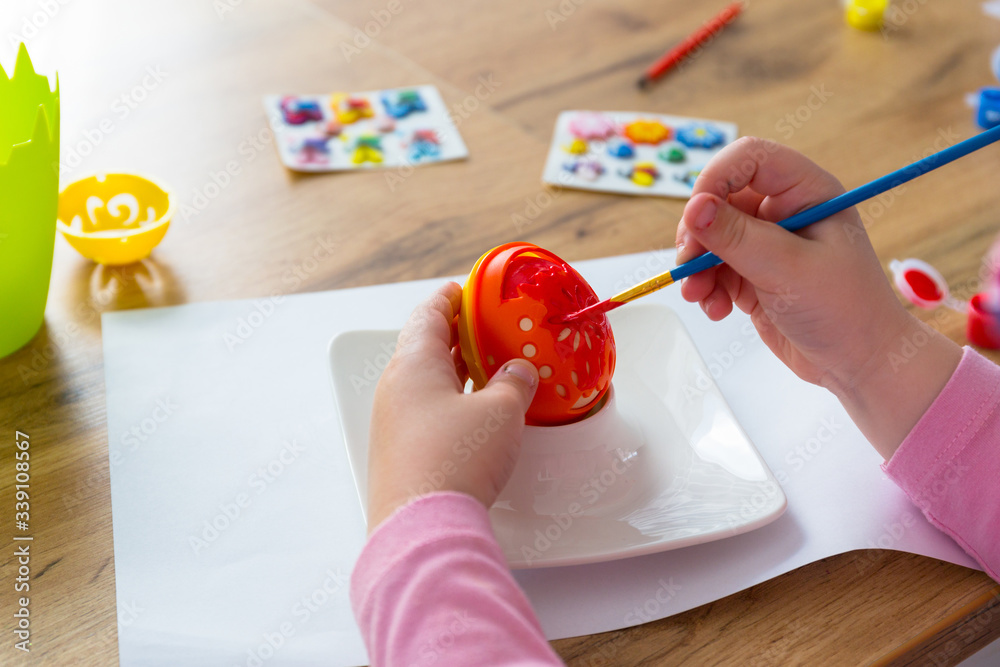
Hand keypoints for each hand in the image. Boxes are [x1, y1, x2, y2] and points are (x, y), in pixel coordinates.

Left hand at [367, 282, 538, 531]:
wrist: (423, 526)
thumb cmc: (456, 459)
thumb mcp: (500, 412)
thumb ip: (513, 383)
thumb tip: (518, 373)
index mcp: (413, 364)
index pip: (428, 314)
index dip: (450, 299)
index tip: (464, 290)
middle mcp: (396, 389)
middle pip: (424, 348)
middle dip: (456, 337)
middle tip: (483, 329)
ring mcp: (393, 423)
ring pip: (425, 383)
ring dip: (454, 372)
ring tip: (486, 369)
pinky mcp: (400, 454)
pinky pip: (425, 413)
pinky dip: (450, 402)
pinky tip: (474, 414)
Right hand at [676, 137, 960, 457]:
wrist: (861, 364)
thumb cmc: (845, 311)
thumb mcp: (788, 270)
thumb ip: (737, 237)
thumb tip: (694, 208)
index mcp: (807, 192)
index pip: (749, 158)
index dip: (717, 178)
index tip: (695, 215)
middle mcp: (784, 212)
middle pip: (720, 198)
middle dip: (698, 232)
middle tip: (689, 263)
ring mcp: (766, 244)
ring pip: (710, 236)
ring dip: (696, 265)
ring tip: (700, 295)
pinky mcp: (752, 274)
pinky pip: (713, 269)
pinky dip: (705, 287)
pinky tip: (717, 309)